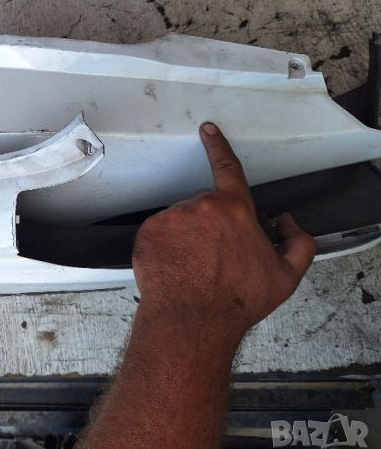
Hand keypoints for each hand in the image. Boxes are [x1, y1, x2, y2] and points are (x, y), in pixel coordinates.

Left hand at [132, 122, 315, 343]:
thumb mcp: (286, 275)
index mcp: (234, 209)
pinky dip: (165, 248)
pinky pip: (158, 234)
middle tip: (212, 260)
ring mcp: (171, 217)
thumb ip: (299, 242)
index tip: (207, 129)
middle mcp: (200, 206)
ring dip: (185, 239)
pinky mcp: (148, 231)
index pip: (227, 168)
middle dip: (208, 229)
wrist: (193, 319)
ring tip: (193, 268)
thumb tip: (289, 222)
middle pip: (204, 210)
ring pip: (180, 223)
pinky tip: (175, 268)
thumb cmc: (237, 299)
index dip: (217, 146)